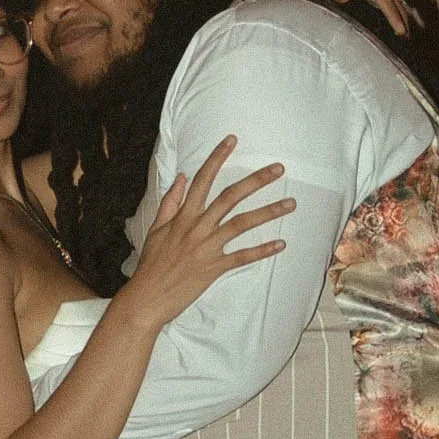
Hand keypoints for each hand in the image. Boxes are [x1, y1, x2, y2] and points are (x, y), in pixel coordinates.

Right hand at [122, 140, 292, 335]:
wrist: (147, 297)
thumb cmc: (150, 264)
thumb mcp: (155, 229)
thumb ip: (170, 202)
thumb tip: (180, 177)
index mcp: (183, 216)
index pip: (202, 179)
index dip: (217, 158)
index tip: (232, 140)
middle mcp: (197, 227)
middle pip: (230, 197)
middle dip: (256, 180)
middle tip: (279, 168)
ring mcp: (207, 247)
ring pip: (241, 224)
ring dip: (268, 212)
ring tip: (290, 204)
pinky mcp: (213, 268)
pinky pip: (242, 257)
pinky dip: (261, 250)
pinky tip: (280, 244)